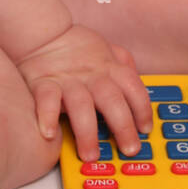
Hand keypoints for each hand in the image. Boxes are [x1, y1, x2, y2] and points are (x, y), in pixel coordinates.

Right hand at [15, 24, 152, 160]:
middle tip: (129, 149)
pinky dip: (48, 117)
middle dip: (123, 127)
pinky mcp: (43, 84)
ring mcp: (68, 80)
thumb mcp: (107, 48)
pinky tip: (50, 134)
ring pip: (81, 106)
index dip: (143, 109)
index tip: (145, 129)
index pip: (133, 88)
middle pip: (112, 101)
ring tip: (90, 154)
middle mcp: (92, 75)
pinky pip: (46, 100)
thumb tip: (138, 81)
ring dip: (87, 133)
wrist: (42, 34)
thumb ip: (123, 64)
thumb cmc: (77, 47)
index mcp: (109, 67)